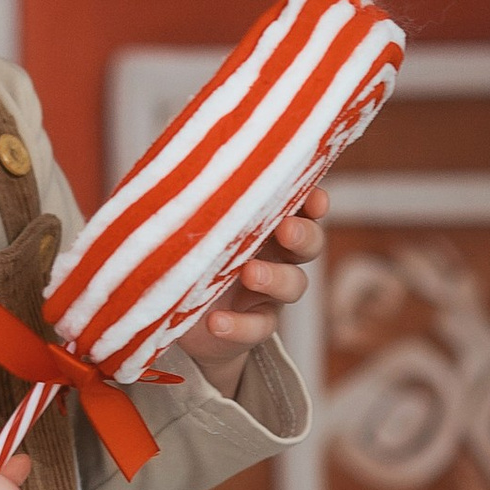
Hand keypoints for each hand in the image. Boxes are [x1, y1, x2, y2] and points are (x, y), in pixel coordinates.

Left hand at [184, 185, 328, 399]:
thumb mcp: (187, 223)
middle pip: (310, 242)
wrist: (175, 316)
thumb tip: (176, 163)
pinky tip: (216, 322)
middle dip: (304, 234)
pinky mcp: (254, 325)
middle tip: (286, 230)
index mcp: (264, 223)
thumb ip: (190, 198)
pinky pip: (258, 326)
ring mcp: (268, 292)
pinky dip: (240, 325)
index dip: (313, 201)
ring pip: (294, 284)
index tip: (314, 198)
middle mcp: (275, 255)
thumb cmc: (186, 254)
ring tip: (250, 273)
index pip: (299, 206)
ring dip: (275, 277)